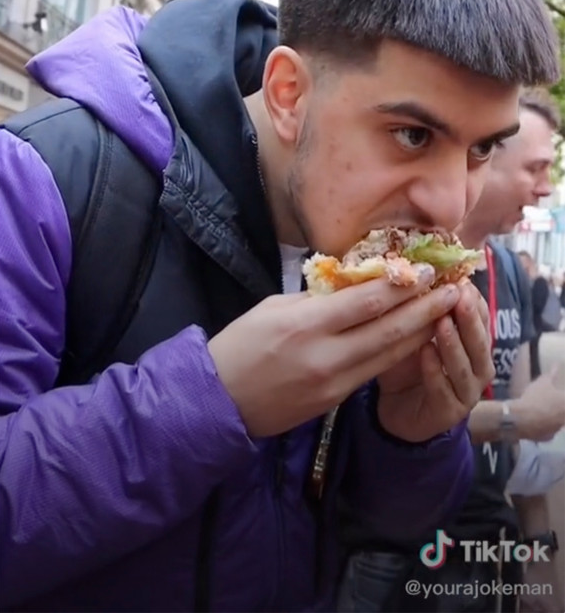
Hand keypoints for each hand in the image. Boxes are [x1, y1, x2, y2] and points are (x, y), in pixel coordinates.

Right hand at [208, 273, 461, 436]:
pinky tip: (416, 338)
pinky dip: (398, 352)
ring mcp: (333, 382)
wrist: (218, 401)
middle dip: (425, 308)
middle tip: (454, 289)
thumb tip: (356, 285)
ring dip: (421, 331)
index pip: (366, 302)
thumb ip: (317, 299)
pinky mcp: (334, 400)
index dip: (402, 286)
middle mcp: (326, 355)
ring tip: (445, 312)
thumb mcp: (273, 307)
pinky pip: (374, 371)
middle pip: (388, 329)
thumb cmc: (240, 345)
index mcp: (306, 324)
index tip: (429, 271)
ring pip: (388, 354)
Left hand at [376, 283, 493, 441]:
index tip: (460, 281)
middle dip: (470, 319)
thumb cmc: (408, 361)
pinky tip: (425, 352)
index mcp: (474, 344)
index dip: (474, 301)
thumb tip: (424, 270)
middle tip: (458, 296)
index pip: (483, 319)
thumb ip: (425, 308)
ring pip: (466, 368)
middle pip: (480, 343)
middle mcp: (478, 368)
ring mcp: (467, 393)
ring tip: (441, 322)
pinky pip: (444, 391)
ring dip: (454, 344)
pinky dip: (435, 371)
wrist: (395, 406)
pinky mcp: (448, 413)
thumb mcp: (414, 330)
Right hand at [512, 367, 564, 441]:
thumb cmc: (534, 398)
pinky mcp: (548, 438)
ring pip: (559, 423)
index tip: (560, 396)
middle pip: (564, 412)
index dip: (563, 398)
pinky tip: (538, 422)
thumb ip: (551, 374)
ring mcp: (558, 429)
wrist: (521, 419)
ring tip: (544, 411)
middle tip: (553, 403)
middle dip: (560, 408)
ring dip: (555, 418)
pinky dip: (546, 427)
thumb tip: (557, 365)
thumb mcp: (542, 382)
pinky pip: (550, 431)